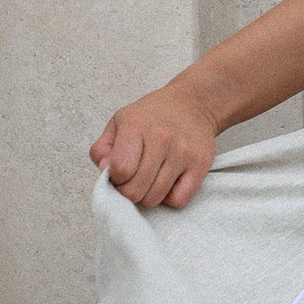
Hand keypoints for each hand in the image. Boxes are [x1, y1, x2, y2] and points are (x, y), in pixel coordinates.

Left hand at [89, 76, 217, 209]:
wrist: (192, 103)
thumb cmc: (152, 116)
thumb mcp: (119, 121)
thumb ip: (102, 148)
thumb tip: (104, 171)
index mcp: (137, 125)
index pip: (121, 169)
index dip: (115, 178)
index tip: (120, 173)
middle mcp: (162, 138)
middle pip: (135, 190)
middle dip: (129, 190)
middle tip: (133, 180)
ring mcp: (183, 152)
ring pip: (155, 198)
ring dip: (148, 195)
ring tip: (150, 179)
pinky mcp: (200, 165)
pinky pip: (178, 200)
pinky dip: (170, 198)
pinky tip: (168, 183)